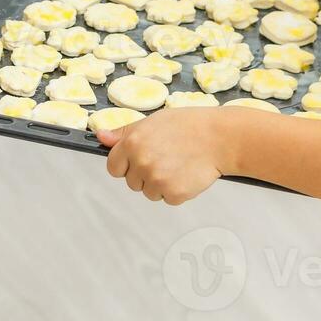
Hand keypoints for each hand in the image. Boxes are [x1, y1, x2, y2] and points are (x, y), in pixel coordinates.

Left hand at [98, 109, 225, 204]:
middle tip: (165, 158)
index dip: (125, 164)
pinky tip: (186, 174)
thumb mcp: (152, 122)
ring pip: (149, 192)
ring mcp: (157, 180)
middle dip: (144, 174)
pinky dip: (176, 191)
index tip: (137, 160)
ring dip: (160, 184)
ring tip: (177, 164)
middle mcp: (141, 162)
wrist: (219, 138)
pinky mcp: (174, 194)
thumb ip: (124, 133)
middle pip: (131, 182)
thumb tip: (101, 137)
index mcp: (132, 142)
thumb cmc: (188, 126)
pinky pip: (167, 199)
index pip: (113, 166)